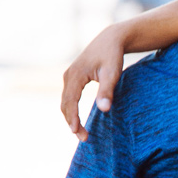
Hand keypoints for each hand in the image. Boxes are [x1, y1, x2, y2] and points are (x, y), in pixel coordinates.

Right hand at [61, 26, 124, 141]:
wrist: (110, 39)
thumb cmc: (112, 55)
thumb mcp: (112, 73)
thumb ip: (107, 91)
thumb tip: (104, 110)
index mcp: (76, 74)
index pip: (71, 101)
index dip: (73, 118)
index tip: (78, 133)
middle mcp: (68, 75)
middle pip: (65, 103)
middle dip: (72, 122)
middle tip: (84, 138)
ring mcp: (69, 75)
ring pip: (65, 101)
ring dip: (70, 118)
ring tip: (82, 133)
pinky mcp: (73, 77)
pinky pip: (68, 97)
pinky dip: (71, 110)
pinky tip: (79, 120)